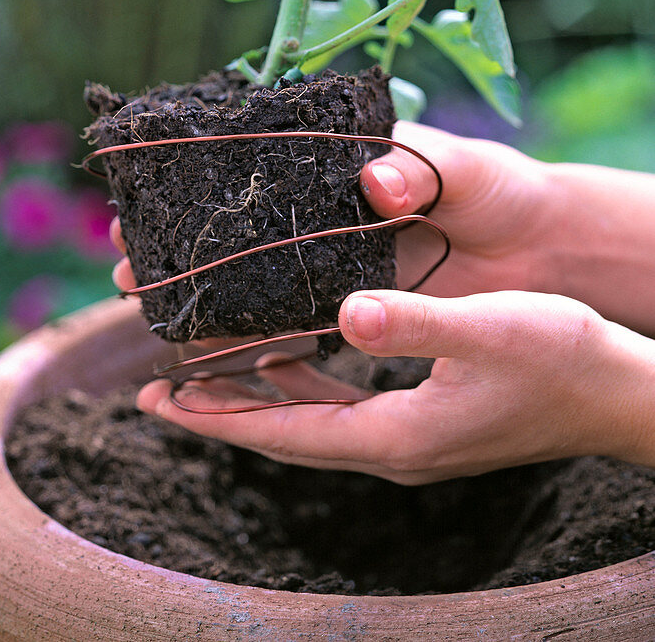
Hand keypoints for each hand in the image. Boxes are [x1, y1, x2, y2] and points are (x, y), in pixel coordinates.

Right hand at [109, 121, 552, 297]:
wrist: (545, 246)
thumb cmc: (500, 187)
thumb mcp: (464, 167)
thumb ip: (422, 168)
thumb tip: (376, 182)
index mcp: (337, 165)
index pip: (251, 168)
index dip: (196, 180)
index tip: (142, 193)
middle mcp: (324, 214)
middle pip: (236, 230)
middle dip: (179, 245)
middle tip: (123, 262)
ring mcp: (337, 265)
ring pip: (255, 281)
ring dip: (204, 297)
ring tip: (149, 309)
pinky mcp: (359, 308)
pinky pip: (299, 325)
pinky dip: (258, 337)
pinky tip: (215, 349)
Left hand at [136, 288, 654, 482]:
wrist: (619, 392)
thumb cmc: (564, 358)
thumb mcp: (488, 330)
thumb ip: (415, 325)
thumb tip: (343, 316)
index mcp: (398, 436)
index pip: (284, 433)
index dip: (218, 417)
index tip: (158, 399)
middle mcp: (395, 448)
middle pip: (284, 431)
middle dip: (220, 410)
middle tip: (157, 387)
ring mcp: (411, 436)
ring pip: (309, 417)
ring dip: (256, 395)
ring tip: (203, 371)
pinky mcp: (427, 417)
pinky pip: (343, 403)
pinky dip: (303, 382)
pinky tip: (290, 350)